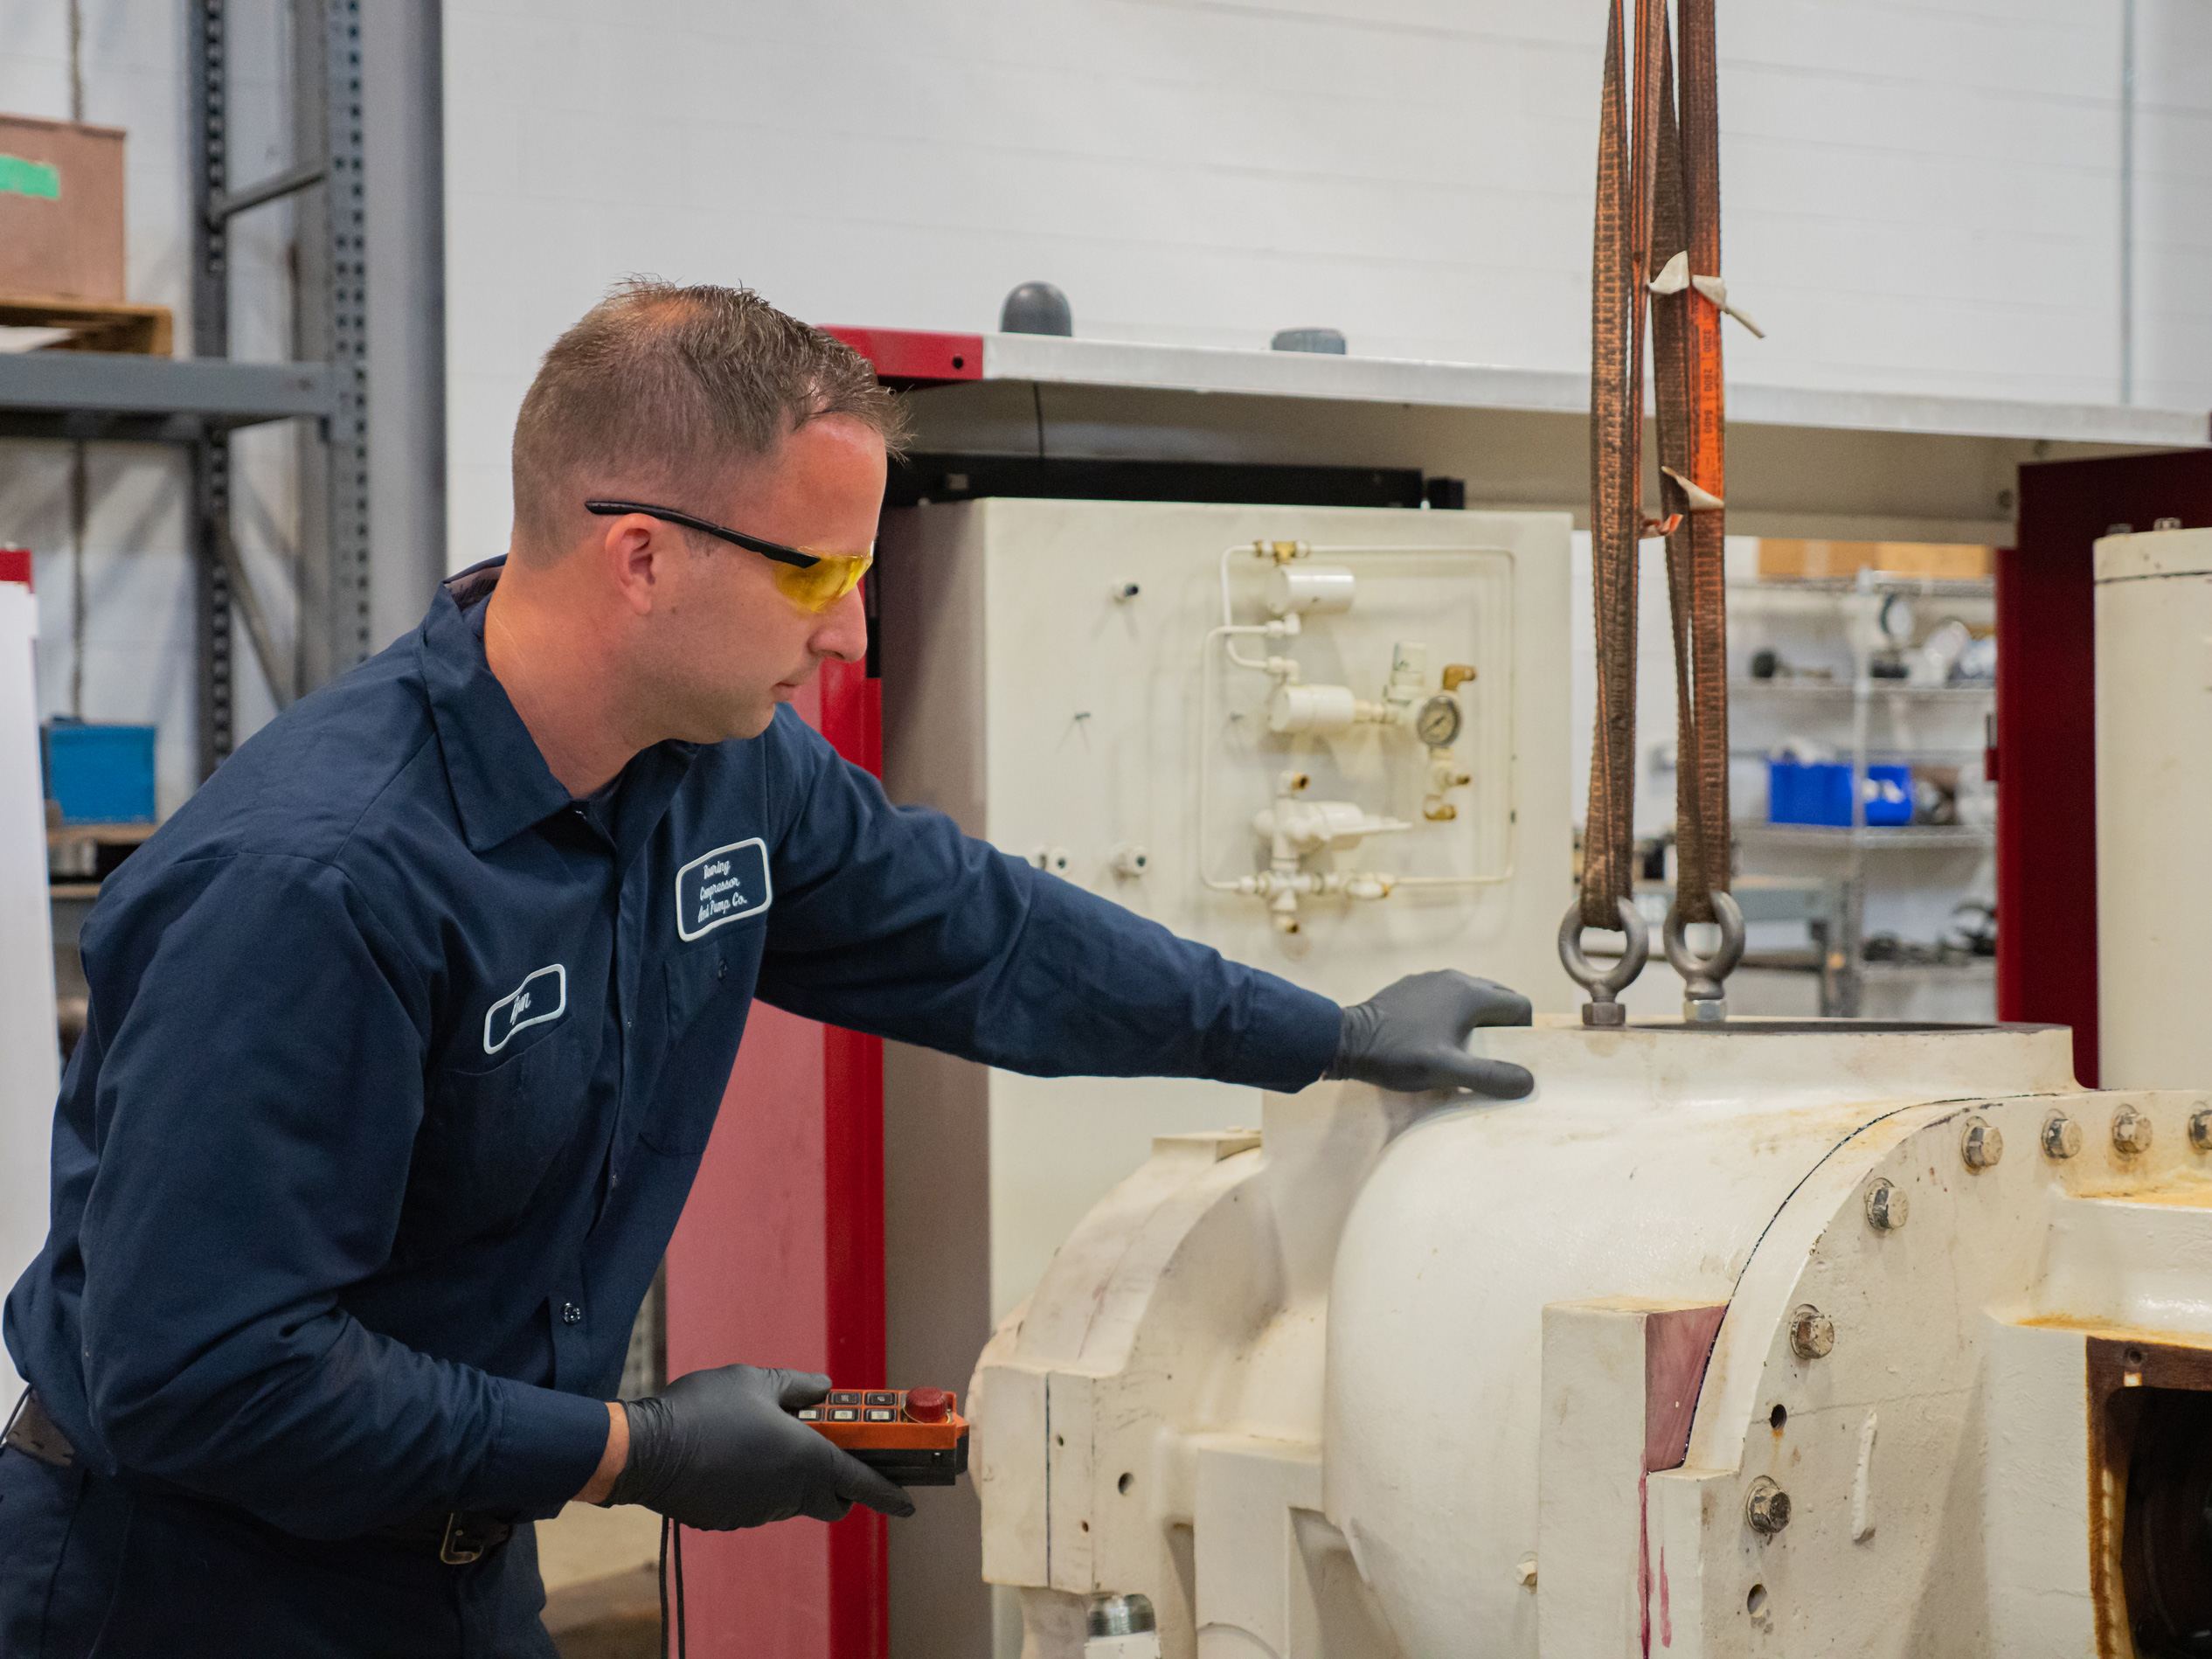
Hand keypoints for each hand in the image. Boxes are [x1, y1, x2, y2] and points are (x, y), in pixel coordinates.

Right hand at [604, 1364, 914, 1529]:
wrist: (646, 1450)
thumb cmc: (704, 1409)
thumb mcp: (756, 1381)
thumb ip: (798, 1386)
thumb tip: (823, 1390)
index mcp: (807, 1457)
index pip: (862, 1481)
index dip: (890, 1492)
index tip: (910, 1500)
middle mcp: (789, 1491)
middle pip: (832, 1499)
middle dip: (840, 1484)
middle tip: (827, 1452)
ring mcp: (759, 1510)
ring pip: (794, 1500)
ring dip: (794, 1479)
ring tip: (767, 1441)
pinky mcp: (732, 1520)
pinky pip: (760, 1503)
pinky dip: (761, 1486)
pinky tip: (736, 1458)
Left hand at [1325, 970, 1534, 1097]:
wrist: (1346, 1040)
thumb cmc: (1399, 1055)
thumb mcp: (1448, 1071)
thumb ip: (1491, 1077)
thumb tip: (1528, 1082)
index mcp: (1470, 993)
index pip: (1519, 1006)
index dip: (1523, 1032)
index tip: (1509, 1056)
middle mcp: (1455, 977)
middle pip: (1498, 998)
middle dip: (1503, 1025)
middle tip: (1491, 1055)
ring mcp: (1431, 978)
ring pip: (1471, 996)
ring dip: (1477, 1020)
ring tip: (1463, 1049)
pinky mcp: (1412, 985)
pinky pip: (1446, 997)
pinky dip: (1452, 1014)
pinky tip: (1434, 1037)